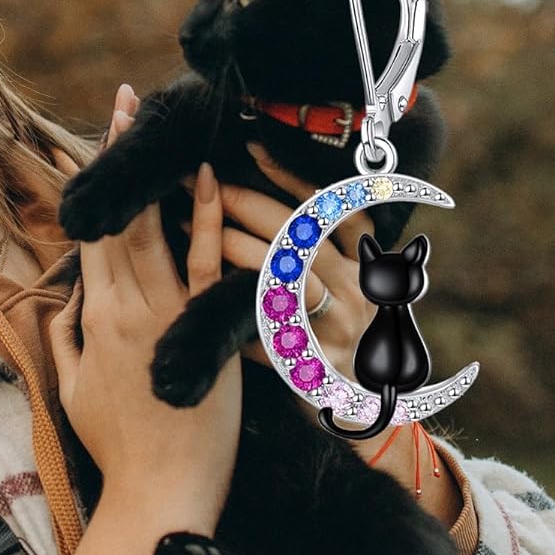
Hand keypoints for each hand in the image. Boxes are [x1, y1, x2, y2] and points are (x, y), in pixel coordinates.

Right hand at [48, 85, 242, 536]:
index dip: (92, 187)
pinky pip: (200, 265)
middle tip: (125, 103)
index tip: (94, 144)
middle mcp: (123, 307)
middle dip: (119, 160)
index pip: (92, 237)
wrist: (158, 496)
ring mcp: (162, 316)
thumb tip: (64, 302)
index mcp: (94, 319)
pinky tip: (207, 178)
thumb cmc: (117, 451)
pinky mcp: (198, 331)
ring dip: (153, 173)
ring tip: (152, 122)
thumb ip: (67, 339)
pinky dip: (204, 220)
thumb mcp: (72, 391)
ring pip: (153, 231)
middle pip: (119, 219)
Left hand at [177, 141, 374, 380]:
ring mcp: (339, 326)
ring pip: (281, 275)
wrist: (362, 406)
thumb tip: (269, 185)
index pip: (331, 205)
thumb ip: (317, 245)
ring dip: (233, 248)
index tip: (251, 148)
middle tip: (200, 184)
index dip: (292, 176)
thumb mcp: (344, 284)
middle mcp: (356, 288)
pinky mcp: (316, 364)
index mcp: (364, 262)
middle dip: (244, 204)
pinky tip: (202, 299)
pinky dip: (234, 313)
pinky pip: (267, 330)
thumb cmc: (337, 333)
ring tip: (190, 231)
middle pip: (298, 233)